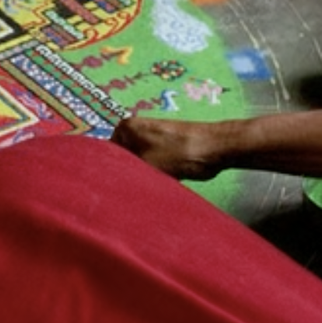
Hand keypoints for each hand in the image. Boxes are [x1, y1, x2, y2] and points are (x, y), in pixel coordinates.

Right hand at [113, 115, 230, 181]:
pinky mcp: (166, 150)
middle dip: (125, 175)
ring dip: (141, 177)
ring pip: (138, 165)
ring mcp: (152, 139)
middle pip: (123, 159)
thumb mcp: (146, 166)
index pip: (107, 154)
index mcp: (126, 127)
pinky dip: (153, 176)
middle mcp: (136, 130)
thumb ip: (125, 174)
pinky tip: (153, 188)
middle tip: (124, 194)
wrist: (215, 148)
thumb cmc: (178, 153)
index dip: (109, 173)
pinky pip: (151, 166)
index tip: (110, 190)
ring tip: (140, 192)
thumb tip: (110, 186)